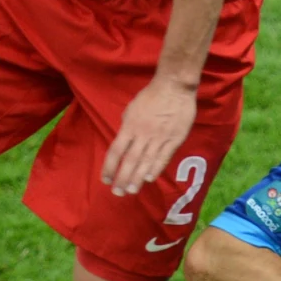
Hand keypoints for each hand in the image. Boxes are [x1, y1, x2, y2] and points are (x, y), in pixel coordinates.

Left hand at [101, 74, 198, 196]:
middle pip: (130, 161)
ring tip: (132, 190)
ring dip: (137, 178)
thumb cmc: (151, 95)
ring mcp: (159, 138)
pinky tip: (149, 178)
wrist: (174, 87)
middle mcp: (143, 134)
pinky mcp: (174, 139)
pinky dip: (156, 168)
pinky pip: (163, 157)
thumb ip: (127, 126)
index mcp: (130, 126)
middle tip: (118, 193)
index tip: (106, 179)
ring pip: (146, 162)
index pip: (116, 151)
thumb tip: (124, 141)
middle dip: (122, 178)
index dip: (110, 167)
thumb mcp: (132, 108)